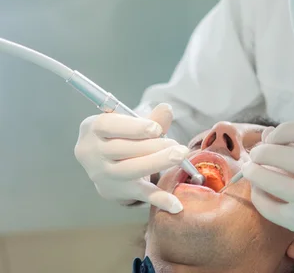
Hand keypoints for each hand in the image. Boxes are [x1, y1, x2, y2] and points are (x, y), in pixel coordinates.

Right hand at [74, 103, 189, 213]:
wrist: (104, 164)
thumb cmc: (120, 135)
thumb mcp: (129, 122)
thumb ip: (150, 117)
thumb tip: (166, 109)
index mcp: (92, 128)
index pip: (107, 126)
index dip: (133, 127)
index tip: (156, 129)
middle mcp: (92, 153)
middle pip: (121, 150)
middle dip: (152, 146)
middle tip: (176, 144)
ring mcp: (103, 175)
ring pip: (130, 170)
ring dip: (157, 163)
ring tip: (180, 156)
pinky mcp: (118, 191)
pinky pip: (141, 195)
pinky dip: (160, 200)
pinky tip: (176, 205)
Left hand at [241, 122, 293, 270]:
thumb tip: (267, 135)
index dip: (286, 129)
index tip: (273, 136)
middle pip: (284, 154)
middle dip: (262, 151)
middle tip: (255, 154)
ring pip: (270, 179)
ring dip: (253, 171)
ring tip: (250, 169)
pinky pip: (269, 206)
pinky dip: (258, 196)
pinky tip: (259, 191)